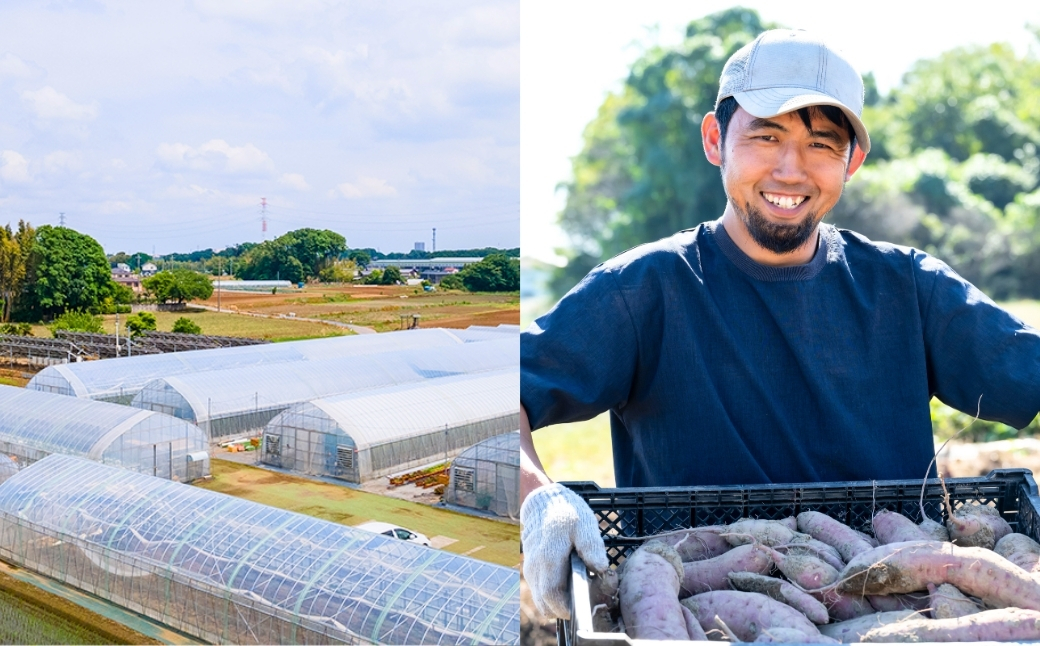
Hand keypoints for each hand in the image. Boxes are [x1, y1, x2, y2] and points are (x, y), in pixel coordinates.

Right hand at [520, 482, 608, 619]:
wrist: (543, 502)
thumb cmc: (566, 513)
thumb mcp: (584, 524)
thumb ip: (591, 546)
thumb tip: (600, 568)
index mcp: (549, 558)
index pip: (552, 595)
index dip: (566, 608)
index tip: (581, 609)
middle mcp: (535, 568)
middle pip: (544, 604)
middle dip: (562, 610)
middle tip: (581, 603)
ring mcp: (530, 569)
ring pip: (540, 599)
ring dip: (556, 603)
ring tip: (575, 592)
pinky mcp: (530, 569)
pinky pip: (539, 591)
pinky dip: (551, 595)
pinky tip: (566, 583)